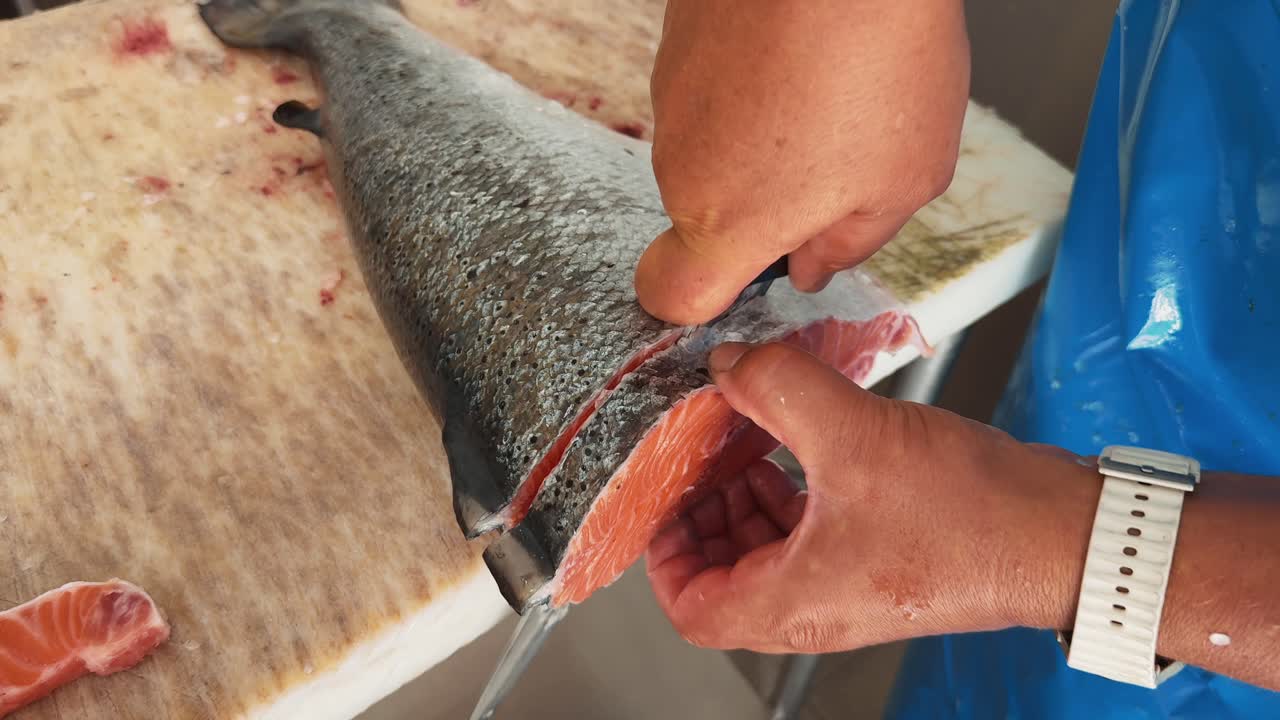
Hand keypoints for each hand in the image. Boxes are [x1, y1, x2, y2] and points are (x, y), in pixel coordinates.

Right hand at [636, 0, 970, 324]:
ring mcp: (672, 97)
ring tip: (828, 92)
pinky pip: (710, 89)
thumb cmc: (877, 55)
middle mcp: (682, 165)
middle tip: (832, 162)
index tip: (742, 278)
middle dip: (760, 204)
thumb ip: (848, 243)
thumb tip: (812, 264)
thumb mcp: (902, 180)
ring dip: (758, 139)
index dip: (697, 300)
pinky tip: (804, 52)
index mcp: (731, 221)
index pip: (670, 293)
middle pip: (704, 213)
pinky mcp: (676, 43)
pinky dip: (749, 84)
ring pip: (709, 147)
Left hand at [646, 342, 1098, 652]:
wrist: (1063, 534)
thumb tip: (728, 362)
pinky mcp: (882, 561)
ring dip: (746, 503)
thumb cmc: (971, 517)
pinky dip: (790, 497)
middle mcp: (818, 606)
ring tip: (741, 444)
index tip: (659, 506)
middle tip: (697, 462)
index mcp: (794, 602)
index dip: (665, 560)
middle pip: (725, 582)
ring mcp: (852, 587)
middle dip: (704, 519)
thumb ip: (777, 389)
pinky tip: (796, 447)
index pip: (694, 610)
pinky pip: (813, 537)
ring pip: (769, 557)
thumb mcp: (853, 435)